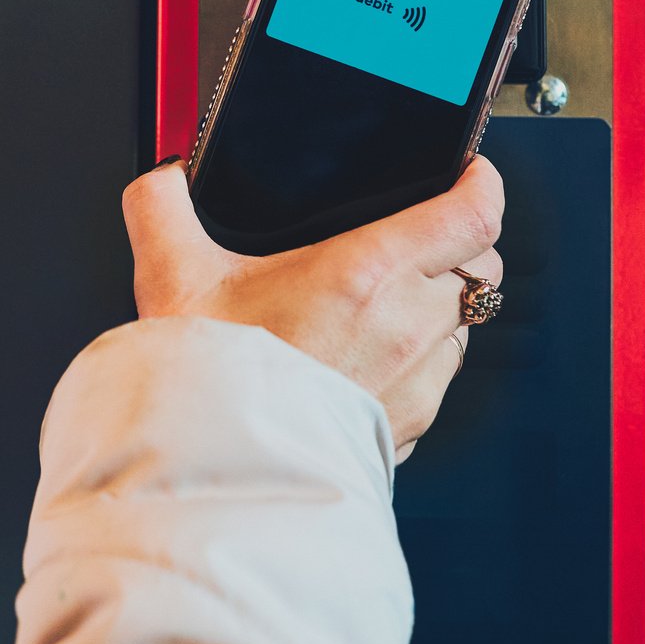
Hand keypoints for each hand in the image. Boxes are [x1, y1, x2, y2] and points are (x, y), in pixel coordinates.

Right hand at [122, 158, 503, 461]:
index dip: (481, 184)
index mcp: (366, 274)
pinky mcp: (409, 425)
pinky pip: (438, 379)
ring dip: (441, 306)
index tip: (468, 172)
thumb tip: (162, 176)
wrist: (216, 471)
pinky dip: (420, 359)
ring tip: (392, 301)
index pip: (473, 215)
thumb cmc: (205, 380)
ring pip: (464, 325)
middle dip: (463, 243)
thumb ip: (162, 208)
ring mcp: (416, 381)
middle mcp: (406, 326)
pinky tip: (373, 357)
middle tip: (427, 234)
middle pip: (483, 267)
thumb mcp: (172, 278)